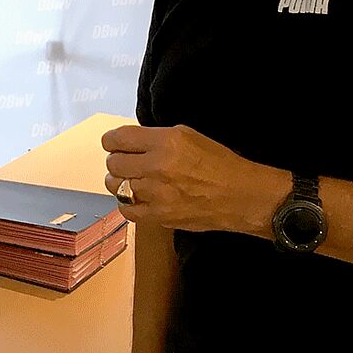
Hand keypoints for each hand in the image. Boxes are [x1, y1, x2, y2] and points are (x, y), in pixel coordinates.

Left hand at [102, 124, 282, 235]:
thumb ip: (156, 138)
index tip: (113, 143)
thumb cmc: (218, 163)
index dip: (111, 141)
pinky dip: (127, 203)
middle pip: (113, 163)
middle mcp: (157, 166)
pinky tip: (136, 198)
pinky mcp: (159, 216)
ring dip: (119, 181)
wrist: (241, 196)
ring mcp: (156, 194)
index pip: (118, 138)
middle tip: (127, 162)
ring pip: (115, 186)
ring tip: (131, 180)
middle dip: (117, 160)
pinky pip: (126, 210)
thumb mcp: (187, 135)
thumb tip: (132, 142)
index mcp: (165, 142)